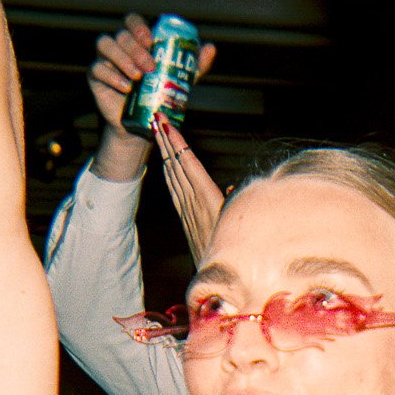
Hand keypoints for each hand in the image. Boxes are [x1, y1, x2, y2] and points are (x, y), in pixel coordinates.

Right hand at [88, 12, 217, 181]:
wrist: (142, 125)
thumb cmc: (160, 96)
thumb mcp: (180, 81)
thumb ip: (194, 65)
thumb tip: (210, 48)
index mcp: (137, 41)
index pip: (133, 21)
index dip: (139, 26)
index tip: (151, 41)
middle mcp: (119, 46)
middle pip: (121, 34)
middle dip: (136, 49)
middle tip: (150, 67)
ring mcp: (104, 59)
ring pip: (105, 44)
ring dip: (122, 58)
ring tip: (138, 77)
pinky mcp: (95, 77)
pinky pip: (97, 69)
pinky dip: (112, 76)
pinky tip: (126, 87)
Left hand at [154, 115, 227, 264]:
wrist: (217, 278)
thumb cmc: (235, 249)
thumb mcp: (238, 224)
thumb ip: (234, 204)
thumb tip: (232, 190)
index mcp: (206, 197)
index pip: (187, 162)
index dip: (176, 141)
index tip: (167, 124)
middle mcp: (192, 200)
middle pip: (175, 163)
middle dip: (165, 139)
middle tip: (156, 116)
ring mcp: (186, 208)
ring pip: (171, 173)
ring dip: (164, 151)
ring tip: (157, 131)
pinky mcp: (184, 216)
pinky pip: (173, 187)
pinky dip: (168, 171)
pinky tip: (164, 163)